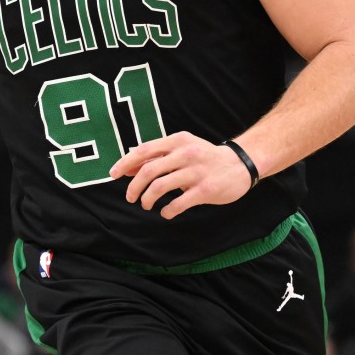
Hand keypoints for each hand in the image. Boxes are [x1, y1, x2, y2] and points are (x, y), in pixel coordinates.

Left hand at [108, 132, 252, 219]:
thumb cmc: (205, 157)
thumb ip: (157, 156)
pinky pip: (178, 203)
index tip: (113, 174)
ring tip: (146, 205)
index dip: (125, 163)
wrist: (241, 164)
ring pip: (160, 187)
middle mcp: (185, 153)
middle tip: (131, 198)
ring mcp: (196, 171)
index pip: (144, 151)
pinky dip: (167, 211)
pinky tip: (166, 213)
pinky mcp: (206, 189)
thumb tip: (128, 164)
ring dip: (148, 199)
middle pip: (148, 171)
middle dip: (134, 187)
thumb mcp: (182, 148)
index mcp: (177, 141)